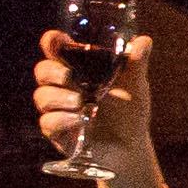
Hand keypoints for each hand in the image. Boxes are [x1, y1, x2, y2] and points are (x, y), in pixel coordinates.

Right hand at [35, 28, 160, 187]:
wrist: (130, 147)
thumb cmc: (128, 112)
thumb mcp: (135, 86)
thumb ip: (136, 63)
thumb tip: (144, 40)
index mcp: (78, 70)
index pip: (56, 51)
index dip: (52, 43)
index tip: (56, 40)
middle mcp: (63, 87)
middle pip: (42, 71)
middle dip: (52, 71)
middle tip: (68, 76)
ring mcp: (57, 109)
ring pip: (42, 97)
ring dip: (59, 98)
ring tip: (80, 102)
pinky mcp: (56, 132)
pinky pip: (48, 122)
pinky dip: (63, 119)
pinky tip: (79, 120)